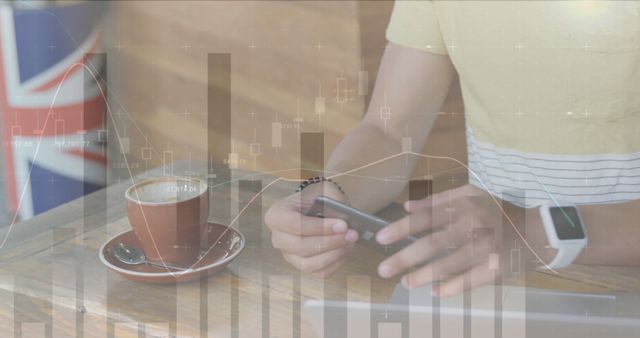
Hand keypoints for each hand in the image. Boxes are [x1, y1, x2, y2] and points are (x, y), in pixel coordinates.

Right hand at [265, 182, 358, 276]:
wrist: (316, 208)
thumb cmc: (317, 199)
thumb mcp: (324, 190)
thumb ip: (334, 200)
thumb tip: (345, 219)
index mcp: (277, 215)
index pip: (295, 225)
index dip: (319, 228)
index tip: (342, 225)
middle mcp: (278, 238)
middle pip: (301, 247)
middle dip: (330, 242)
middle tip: (351, 234)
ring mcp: (288, 255)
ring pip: (309, 264)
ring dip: (334, 254)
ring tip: (350, 242)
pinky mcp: (301, 266)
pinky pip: (319, 272)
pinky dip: (336, 263)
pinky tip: (345, 250)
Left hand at [376, 185, 531, 296]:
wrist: (537, 231)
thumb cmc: (497, 212)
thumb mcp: (470, 195)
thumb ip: (437, 201)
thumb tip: (407, 206)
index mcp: (463, 205)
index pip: (426, 217)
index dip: (401, 228)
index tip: (380, 239)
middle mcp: (473, 225)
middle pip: (432, 243)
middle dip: (405, 258)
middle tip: (384, 269)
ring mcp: (485, 247)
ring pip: (448, 264)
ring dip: (423, 275)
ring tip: (405, 283)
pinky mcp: (496, 267)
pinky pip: (469, 280)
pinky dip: (451, 287)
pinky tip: (435, 292)